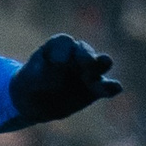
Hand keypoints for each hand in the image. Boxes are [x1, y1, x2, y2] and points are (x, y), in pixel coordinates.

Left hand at [7, 34, 121, 126]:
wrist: (35, 102)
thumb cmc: (31, 84)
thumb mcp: (30, 79)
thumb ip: (44, 73)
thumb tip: (61, 67)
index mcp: (58, 47)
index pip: (63, 43)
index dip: (62, 51)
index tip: (57, 63)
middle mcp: (76, 55)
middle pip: (84, 50)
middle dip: (86, 55)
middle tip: (87, 63)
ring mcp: (88, 71)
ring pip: (100, 64)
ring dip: (100, 66)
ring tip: (99, 72)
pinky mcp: (96, 88)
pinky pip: (108, 86)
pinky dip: (112, 87)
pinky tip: (114, 88)